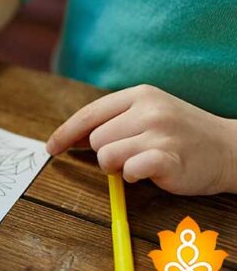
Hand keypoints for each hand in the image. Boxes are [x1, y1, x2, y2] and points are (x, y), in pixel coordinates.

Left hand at [47, 85, 236, 194]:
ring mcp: (160, 133)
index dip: (66, 133)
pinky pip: (128, 171)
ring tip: (141, 162)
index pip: (89, 113)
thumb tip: (71, 137)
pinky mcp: (168, 157)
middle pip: (95, 139)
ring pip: (106, 156)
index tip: (52, 148)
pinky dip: (133, 176)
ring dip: (118, 167)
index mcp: (140, 94)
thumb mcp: (148, 115)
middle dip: (105, 153)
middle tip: (131, 155)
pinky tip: (150, 171)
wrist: (230, 149)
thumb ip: (112, 121)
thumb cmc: (181, 135)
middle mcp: (149, 110)